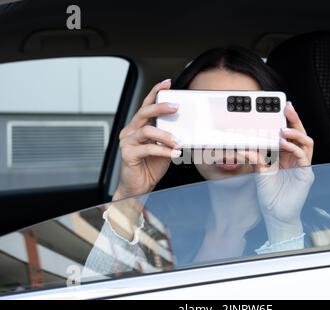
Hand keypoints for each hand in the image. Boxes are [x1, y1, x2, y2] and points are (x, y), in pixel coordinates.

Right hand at [114, 79, 181, 200]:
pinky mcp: (128, 154)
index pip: (146, 105)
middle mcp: (130, 131)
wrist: (139, 187)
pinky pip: (147, 148)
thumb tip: (183, 129)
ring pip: (146, 130)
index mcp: (138, 127)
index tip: (166, 83)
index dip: (155, 92)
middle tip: (176, 107)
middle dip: (161, 107)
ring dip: (165, 135)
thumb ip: (168, 137)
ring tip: (178, 141)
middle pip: (144, 112)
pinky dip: (162, 150)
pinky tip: (173, 153)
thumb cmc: (149, 167)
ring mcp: (127, 142)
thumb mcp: (163, 148)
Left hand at [242, 102, 314, 243]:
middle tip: (287, 108)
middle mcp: (296, 158)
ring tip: (284, 129)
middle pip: (300, 134)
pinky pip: (304, 157)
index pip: (288, 134)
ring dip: (296, 133)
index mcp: (286, 155)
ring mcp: (302, 165)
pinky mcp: (306, 174)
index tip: (279, 107)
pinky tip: (285, 144)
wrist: (275, 214)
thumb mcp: (259, 171)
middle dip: (294, 119)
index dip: (286, 120)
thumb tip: (245, 144)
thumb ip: (256, 156)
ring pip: (306, 142)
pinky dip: (295, 148)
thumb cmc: (269, 194)